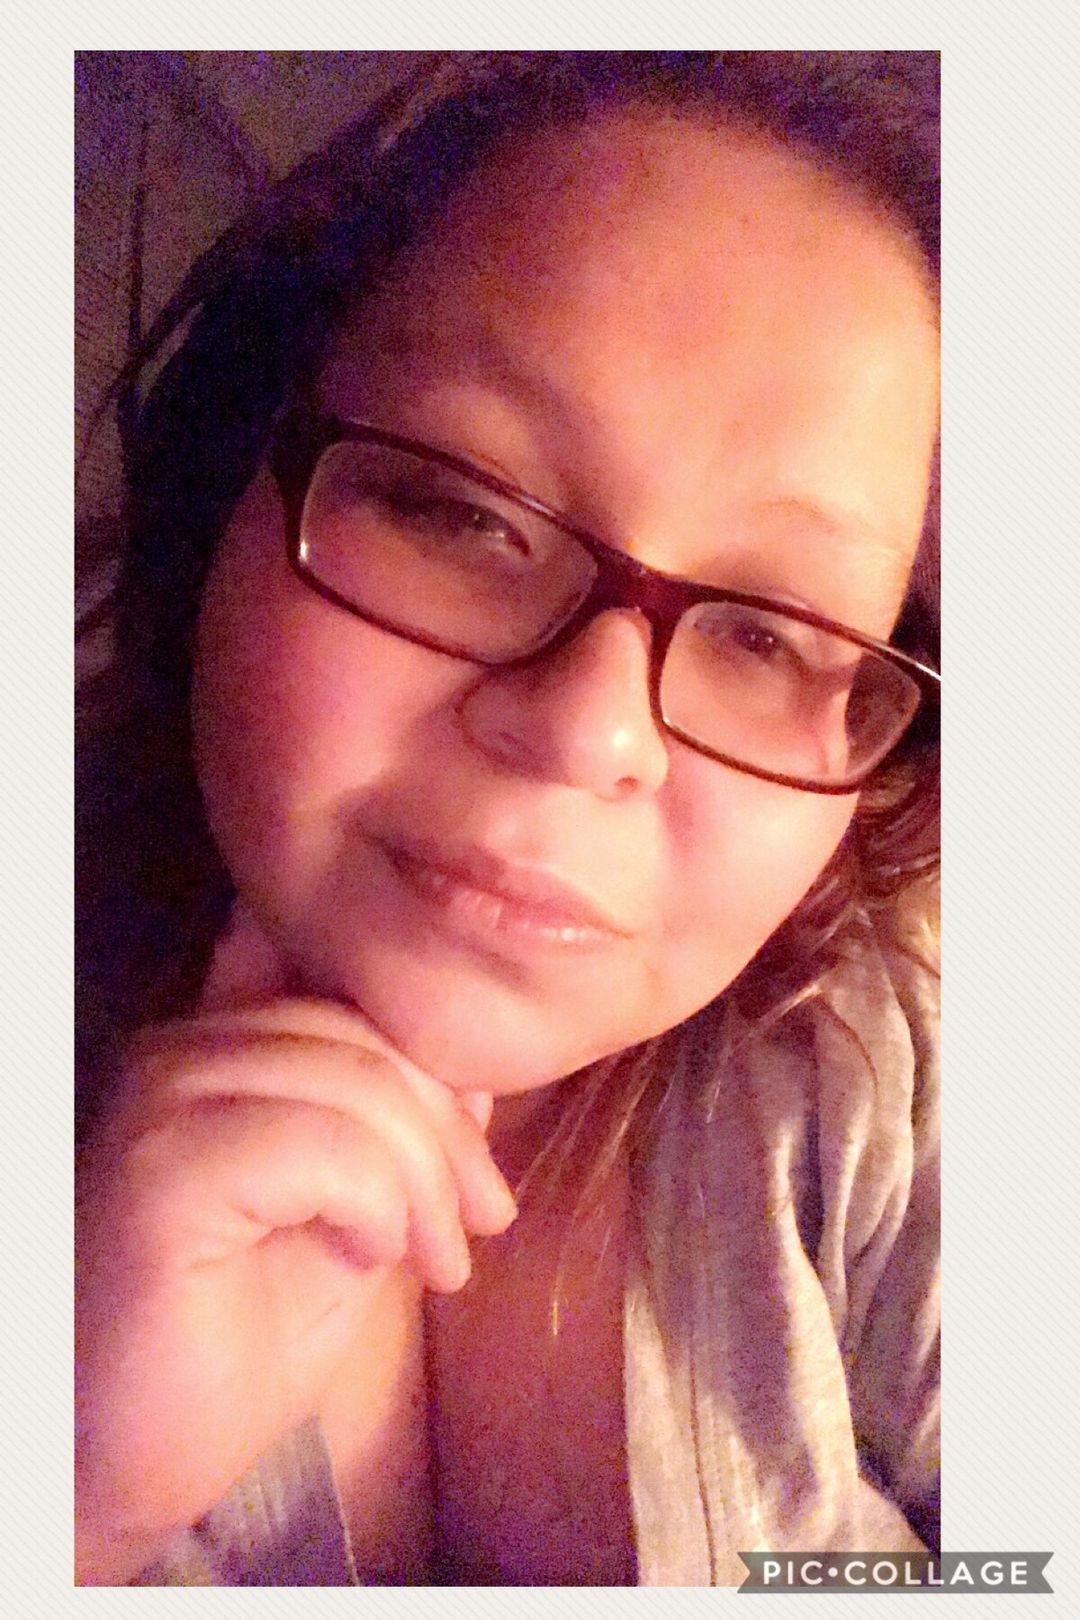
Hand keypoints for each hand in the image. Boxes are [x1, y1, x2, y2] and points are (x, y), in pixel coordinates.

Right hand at [75, 903, 514, 1582]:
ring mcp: (162, 1102)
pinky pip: (322, 1146)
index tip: (480, 1186)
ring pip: (356, 1085)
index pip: (358, 1009)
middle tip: (478, 1228)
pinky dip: (375, 1203)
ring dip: (421, 1182)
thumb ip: (393, 1136)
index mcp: (216, 1049)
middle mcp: (177, 1053)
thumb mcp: (350, 1218)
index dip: (438, 1084)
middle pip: (365, 1039)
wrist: (128, 1465)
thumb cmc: (234, 1346)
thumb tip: (476, 1078)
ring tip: (435, 1262)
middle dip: (446, 1139)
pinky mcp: (162, 1170)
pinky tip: (369, 1259)